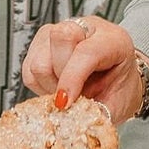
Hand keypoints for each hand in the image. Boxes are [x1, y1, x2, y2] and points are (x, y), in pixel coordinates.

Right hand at [23, 15, 144, 122]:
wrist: (117, 82)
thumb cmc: (119, 88)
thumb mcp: (118, 102)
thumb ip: (98, 109)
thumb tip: (72, 120)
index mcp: (112, 39)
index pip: (86, 51)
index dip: (72, 79)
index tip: (66, 103)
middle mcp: (85, 28)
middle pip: (59, 39)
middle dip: (60, 77)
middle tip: (72, 96)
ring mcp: (59, 33)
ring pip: (39, 58)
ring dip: (49, 84)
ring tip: (66, 92)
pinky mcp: (40, 44)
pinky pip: (29, 69)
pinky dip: (40, 85)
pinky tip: (56, 87)